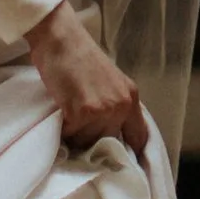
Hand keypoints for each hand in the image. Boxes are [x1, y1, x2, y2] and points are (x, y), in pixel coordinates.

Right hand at [26, 1, 148, 154]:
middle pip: (107, 142)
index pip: (139, 137)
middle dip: (91, 139)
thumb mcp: (109, 81)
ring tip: (67, 114)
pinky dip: (61, 128)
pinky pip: (70, 135)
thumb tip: (109, 134)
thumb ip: (114, 105)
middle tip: (78, 126)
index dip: (129, 151)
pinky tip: (60, 110)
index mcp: (131, 96)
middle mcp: (122, 105)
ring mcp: (103, 109)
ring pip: (86, 141)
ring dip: (74, 134)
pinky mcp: (81, 112)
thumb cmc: (78, 56)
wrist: (60, 38)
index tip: (117, 160)